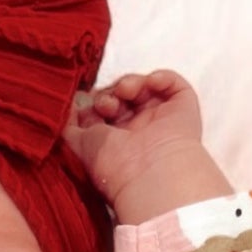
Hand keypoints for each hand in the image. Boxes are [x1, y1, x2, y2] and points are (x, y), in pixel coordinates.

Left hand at [61, 70, 204, 207]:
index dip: (95, 101)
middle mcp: (140, 130)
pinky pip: (173, 83)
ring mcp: (162, 119)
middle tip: (107, 106)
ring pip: (144, 86)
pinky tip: (150, 83)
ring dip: (130, 83)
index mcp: (118, 140)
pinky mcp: (183, 109)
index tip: (90, 107)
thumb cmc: (113, 165)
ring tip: (125, 92)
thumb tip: (68, 106)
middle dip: (110, 93)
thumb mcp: (79, 145)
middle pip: (122, 95)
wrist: (148, 175)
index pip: (105, 108)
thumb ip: (69, 126)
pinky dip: (161, 77)